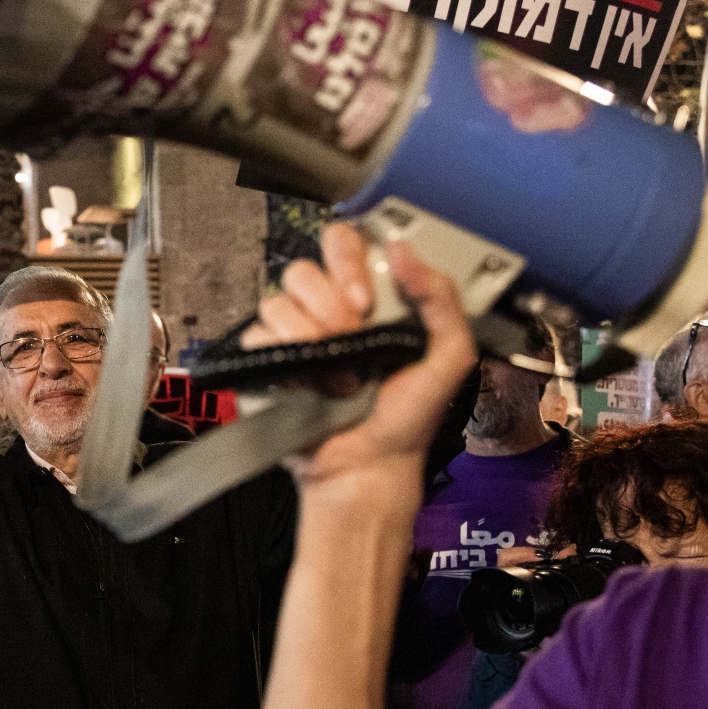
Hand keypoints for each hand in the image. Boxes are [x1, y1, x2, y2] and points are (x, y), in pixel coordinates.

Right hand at [240, 224, 476, 509]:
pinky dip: (283, 354)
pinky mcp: (269, 361)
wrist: (372, 464)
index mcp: (368, 298)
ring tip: (338, 373)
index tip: (366, 299)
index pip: (342, 244)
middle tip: (352, 336)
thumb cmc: (410, 417)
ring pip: (278, 301)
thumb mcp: (450, 354)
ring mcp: (295, 335)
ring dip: (310, 335)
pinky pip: (257, 335)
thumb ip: (440, 295)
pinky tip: (309, 382)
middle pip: (303, 269)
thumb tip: (401, 249)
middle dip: (330, 304)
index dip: (347, 259)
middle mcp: (327, 310)